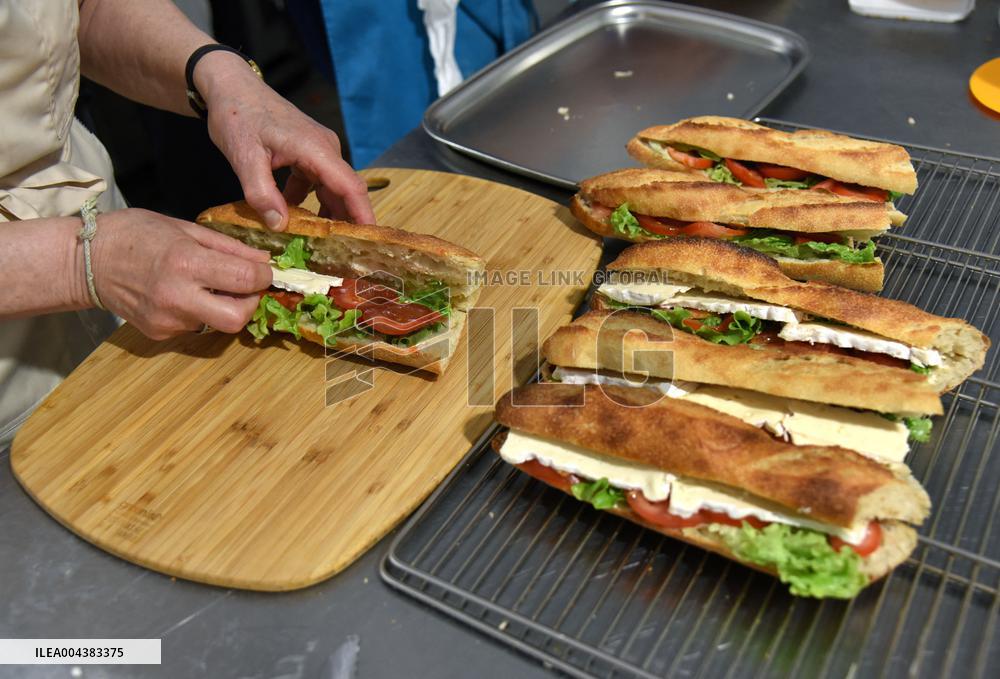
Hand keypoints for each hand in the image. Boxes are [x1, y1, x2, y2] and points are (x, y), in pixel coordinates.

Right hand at [91, 208, 272, 338]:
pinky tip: (184, 295)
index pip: (245, 280)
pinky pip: (196, 326)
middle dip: (250, 302)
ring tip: (208, 286)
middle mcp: (177, 297)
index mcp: (186, 263)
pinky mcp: (159, 333)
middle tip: (245, 287)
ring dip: (224, 306)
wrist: (86, 261)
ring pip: (217, 323)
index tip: (263, 270)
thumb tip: (263, 260)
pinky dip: (201, 312)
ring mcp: (167, 320)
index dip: (263, 276)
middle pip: (238, 318)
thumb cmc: (135, 234)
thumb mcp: (185, 228)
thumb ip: (228, 247)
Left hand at [195, 52, 374, 229]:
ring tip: (321, 244)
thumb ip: (261, 193)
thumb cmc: (236, 115)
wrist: (230, 86)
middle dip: (347, 223)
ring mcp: (318, 150)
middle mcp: (325, 149)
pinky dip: (310, 202)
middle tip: (344, 254)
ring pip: (332, 189)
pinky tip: (295, 219)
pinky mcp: (308, 153)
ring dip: (327, 215)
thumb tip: (280, 226)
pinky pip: (317, 183)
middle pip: (346, 191)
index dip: (362, 215)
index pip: (350, 187)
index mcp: (316, 149)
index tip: (369, 241)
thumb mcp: (243, 157)